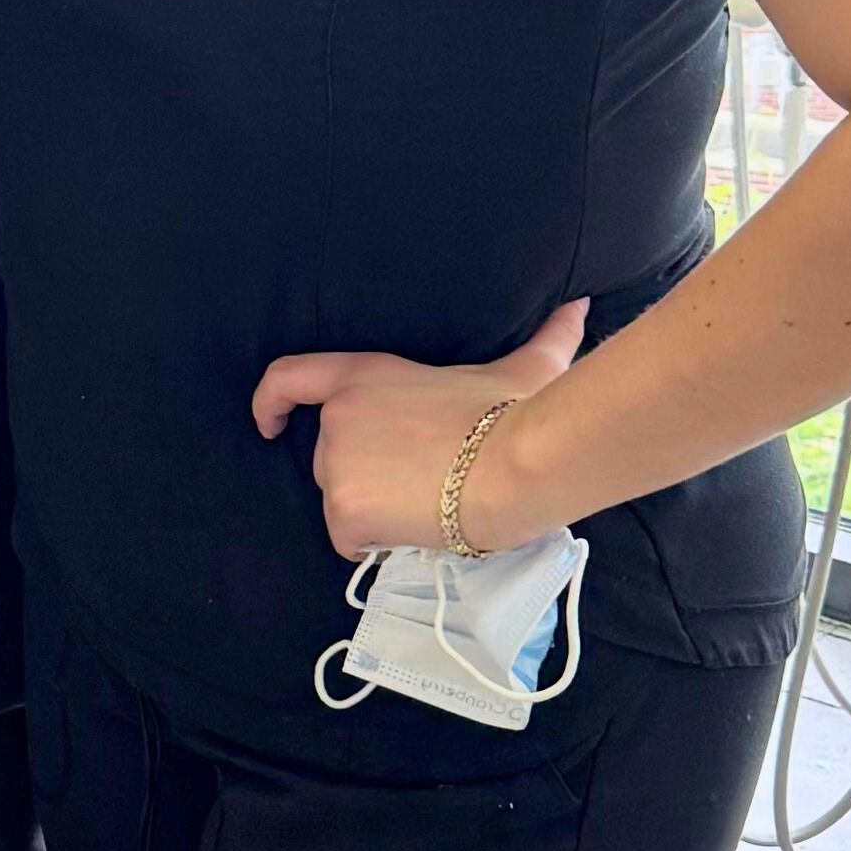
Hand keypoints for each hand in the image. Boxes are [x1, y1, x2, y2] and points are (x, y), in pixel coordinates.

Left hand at [251, 299, 587, 561]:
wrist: (516, 466)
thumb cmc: (516, 414)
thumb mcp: (522, 367)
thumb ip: (543, 337)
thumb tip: (581, 307)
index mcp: (363, 376)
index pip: (288, 377)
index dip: (270, 401)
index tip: (269, 422)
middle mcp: (337, 418)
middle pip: (328, 456)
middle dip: (365, 474)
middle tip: (419, 481)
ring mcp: (335, 465)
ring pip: (341, 500)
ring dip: (374, 509)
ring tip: (425, 502)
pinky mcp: (343, 512)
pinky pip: (347, 539)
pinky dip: (373, 543)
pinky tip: (413, 530)